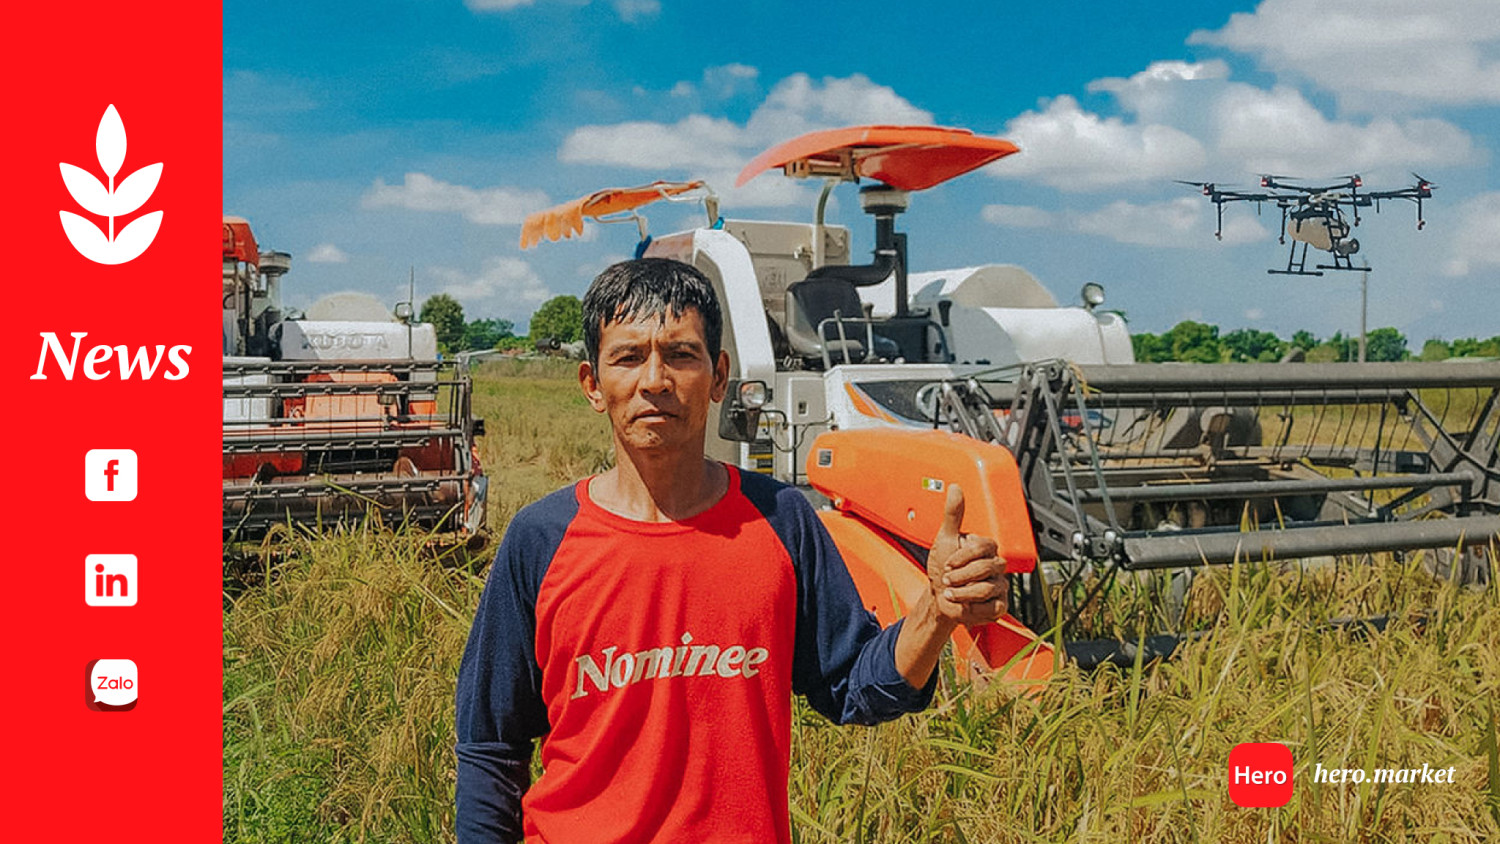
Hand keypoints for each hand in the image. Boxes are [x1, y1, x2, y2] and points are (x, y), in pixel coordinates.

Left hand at [927, 484, 1007, 626]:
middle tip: (947, 579)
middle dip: (961, 576)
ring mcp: (1000, 585)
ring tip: (951, 593)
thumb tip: (955, 488)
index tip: (947, 563)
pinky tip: (965, 606)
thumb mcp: (945, 539)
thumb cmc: (943, 568)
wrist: (939, 599)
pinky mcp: (999, 605)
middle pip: (986, 568)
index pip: (984, 547)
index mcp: (986, 549)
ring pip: (988, 588)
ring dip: (963, 593)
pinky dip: (973, 609)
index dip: (963, 557)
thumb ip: (953, 514)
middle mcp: (996, 566)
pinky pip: (993, 607)